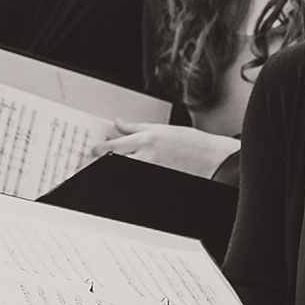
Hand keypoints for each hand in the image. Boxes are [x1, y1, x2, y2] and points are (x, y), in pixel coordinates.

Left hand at [90, 121, 238, 178]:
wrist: (212, 160)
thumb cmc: (192, 144)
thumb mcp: (162, 129)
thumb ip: (136, 128)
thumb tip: (118, 123)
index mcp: (145, 140)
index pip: (109, 147)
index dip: (95, 152)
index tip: (92, 154)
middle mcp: (144, 156)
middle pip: (109, 162)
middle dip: (98, 164)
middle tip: (92, 166)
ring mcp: (149, 171)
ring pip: (119, 173)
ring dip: (111, 172)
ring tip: (109, 172)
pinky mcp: (155, 181)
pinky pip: (134, 181)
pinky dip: (127, 180)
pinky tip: (127, 179)